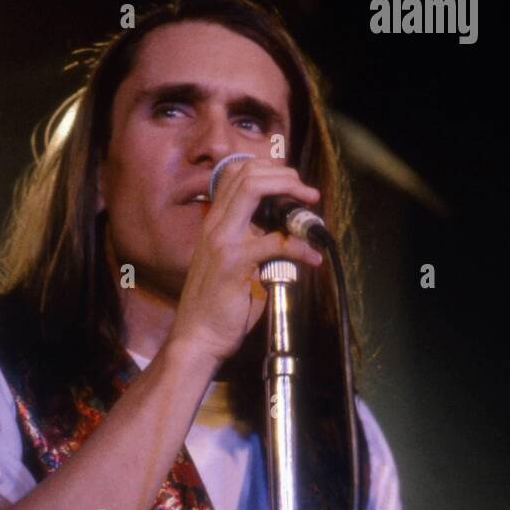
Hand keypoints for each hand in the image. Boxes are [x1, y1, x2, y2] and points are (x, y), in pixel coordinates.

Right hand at [169, 157, 322, 373]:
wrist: (198, 338)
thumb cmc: (217, 308)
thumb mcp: (234, 266)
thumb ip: (252, 243)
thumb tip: (283, 233)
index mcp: (214, 224)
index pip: (235, 174)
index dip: (268, 171)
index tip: (292, 186)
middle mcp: (215, 226)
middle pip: (246, 172)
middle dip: (284, 175)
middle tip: (306, 193)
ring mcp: (222, 241)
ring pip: (253, 188)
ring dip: (289, 192)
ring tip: (310, 208)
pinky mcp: (234, 263)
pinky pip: (275, 240)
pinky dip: (300, 246)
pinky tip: (312, 257)